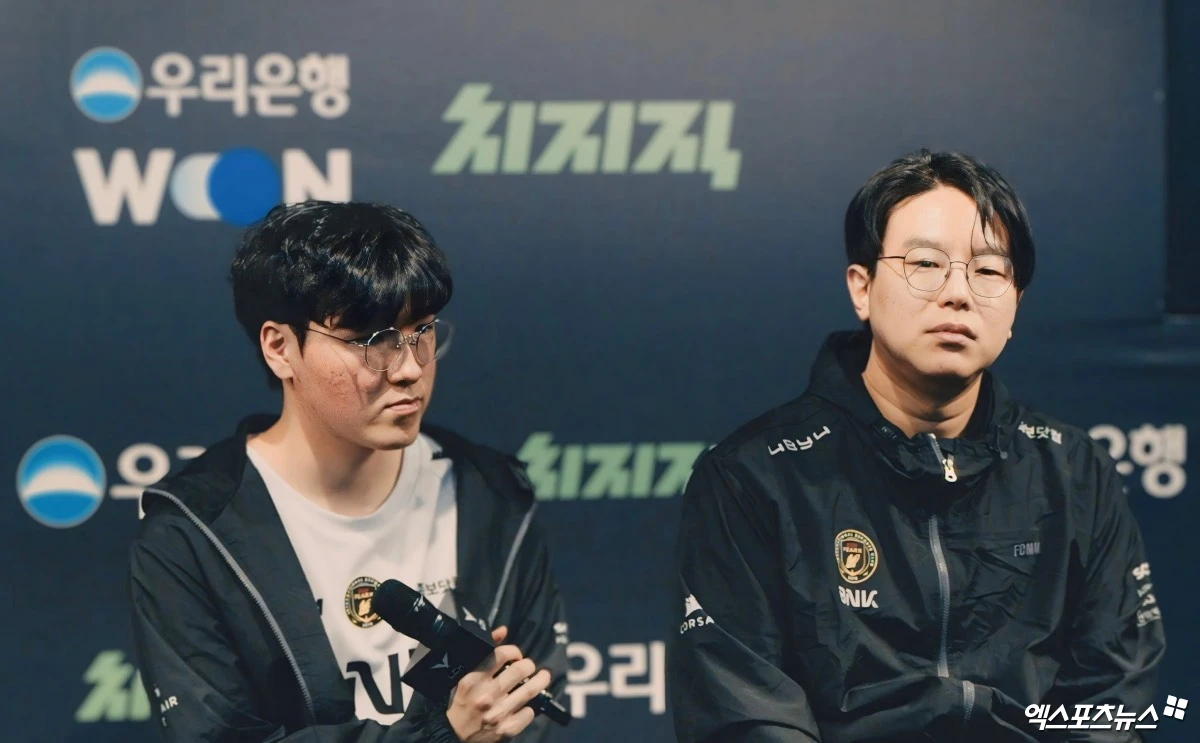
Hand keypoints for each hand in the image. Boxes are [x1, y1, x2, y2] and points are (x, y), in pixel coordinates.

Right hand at [446, 626, 552, 741]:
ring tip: (544, 676)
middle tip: (529, 666)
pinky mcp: (507, 729)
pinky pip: (528, 713)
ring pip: (530, 690)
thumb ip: (485, 652)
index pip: (502, 654)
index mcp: (473, 679)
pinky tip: (526, 704)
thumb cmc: (460, 702)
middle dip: (529, 665)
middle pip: (521, 670)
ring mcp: (498, 713)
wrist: (451, 734)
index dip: (514, 651)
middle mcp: (487, 695)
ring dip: (541, 680)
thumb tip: (503, 631)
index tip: (516, 655)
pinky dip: (529, 707)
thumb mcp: (465, 675)